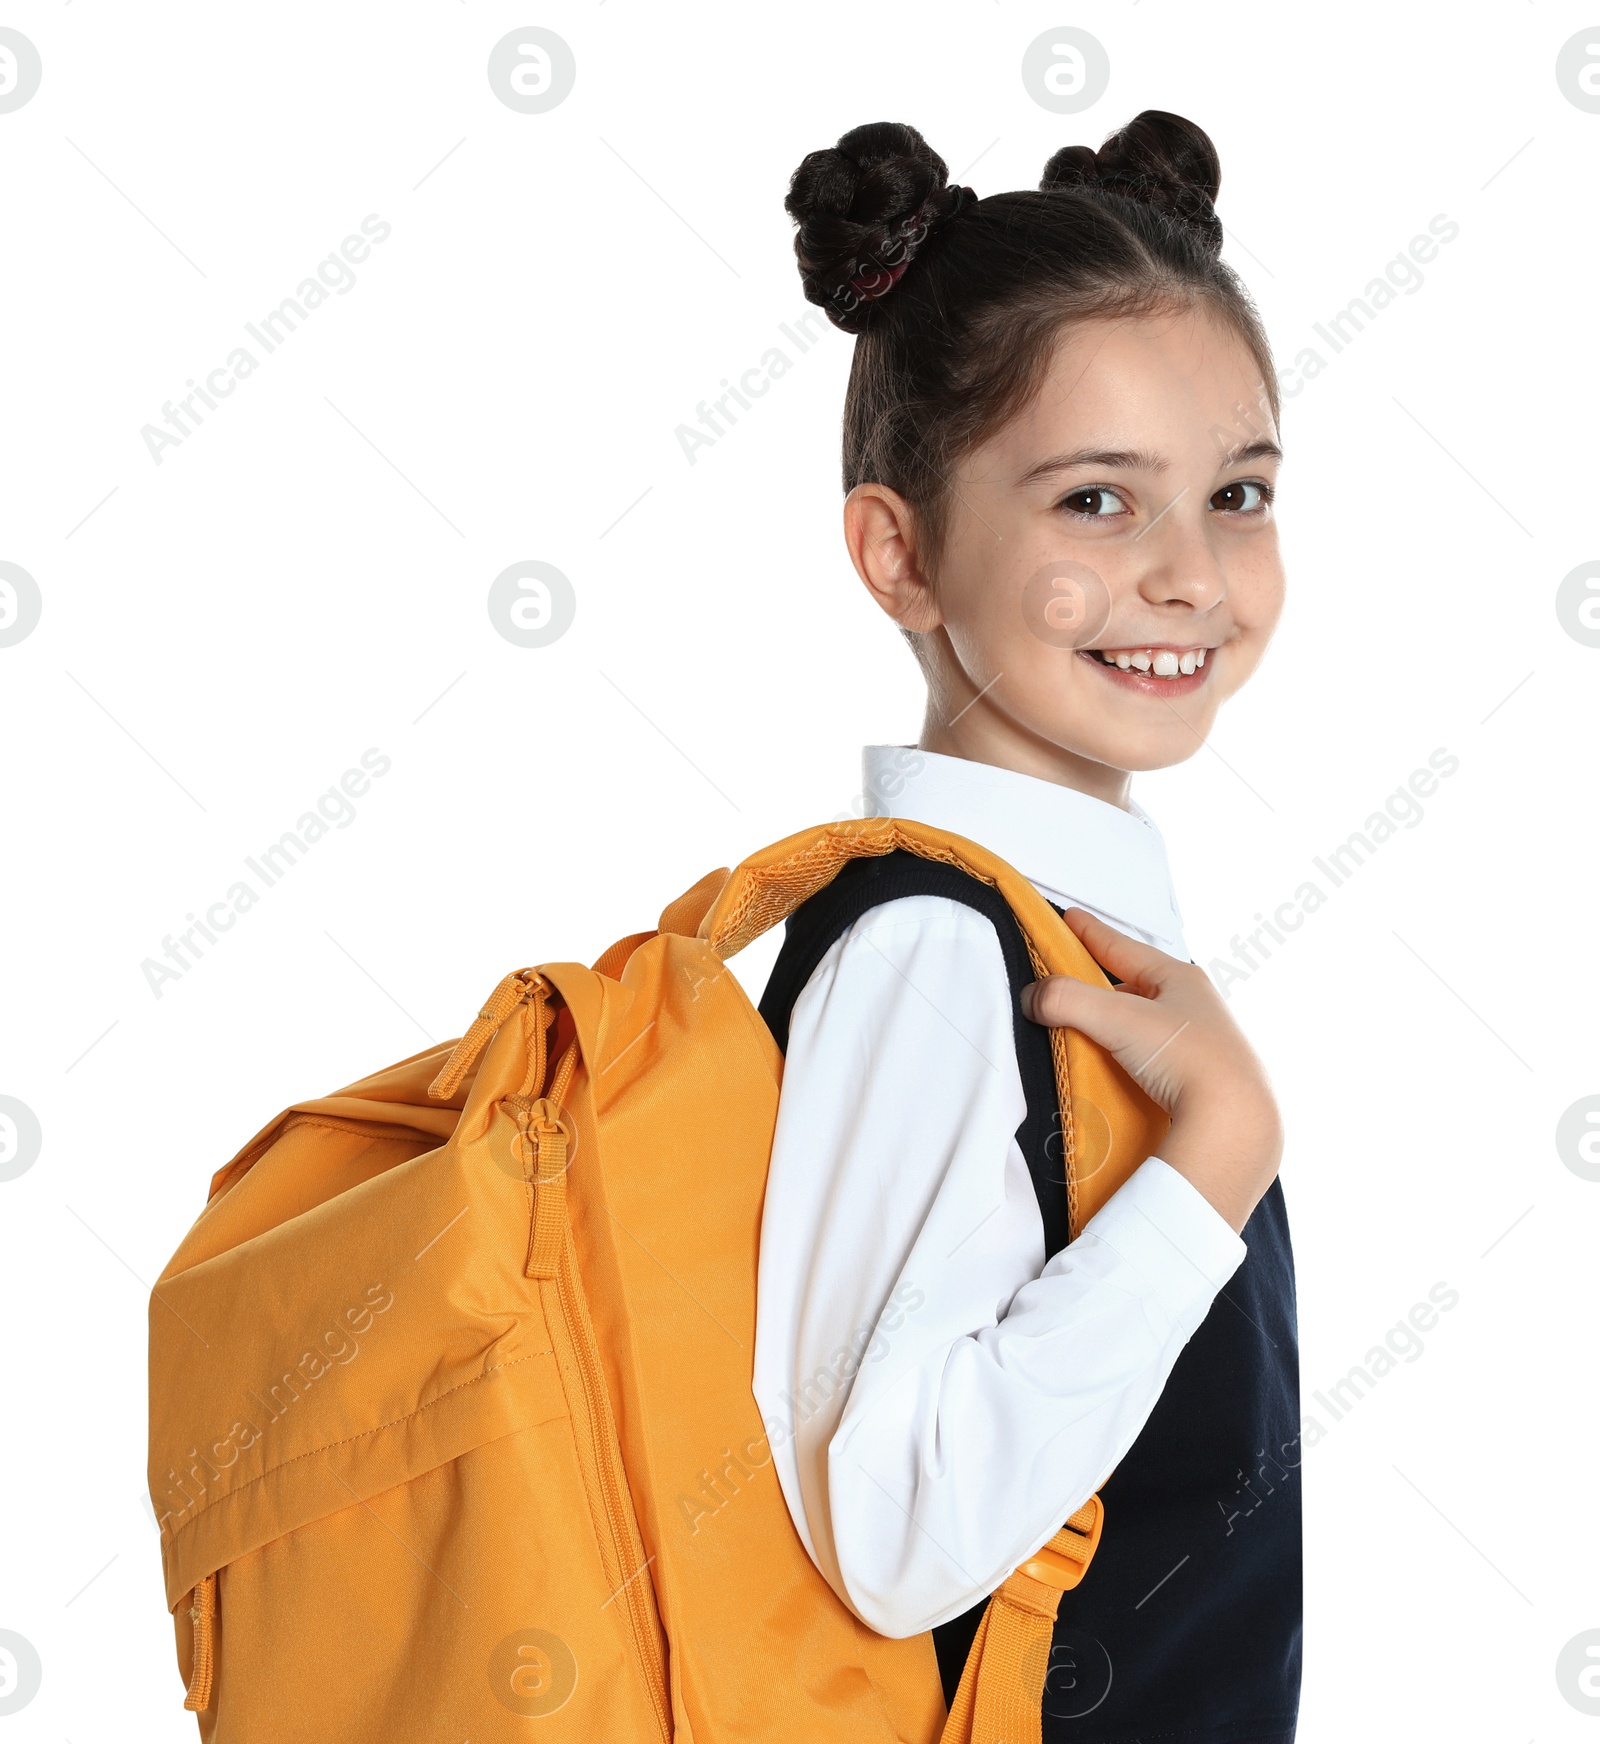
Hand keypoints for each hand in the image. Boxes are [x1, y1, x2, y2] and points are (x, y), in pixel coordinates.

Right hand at [1021, 908, 1282, 1233]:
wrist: (1233, 1122)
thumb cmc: (1191, 1061)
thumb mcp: (1118, 1018)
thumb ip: (1067, 1000)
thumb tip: (1034, 997)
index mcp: (1181, 979)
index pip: (1123, 947)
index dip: (1091, 933)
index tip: (1070, 919)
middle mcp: (1194, 1006)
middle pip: (1135, 984)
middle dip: (1102, 982)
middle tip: (1070, 978)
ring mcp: (1199, 1042)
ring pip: (1144, 1022)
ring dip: (1115, 1023)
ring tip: (1086, 1029)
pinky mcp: (1196, 1078)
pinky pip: (1151, 1056)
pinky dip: (1127, 1054)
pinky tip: (1114, 1066)